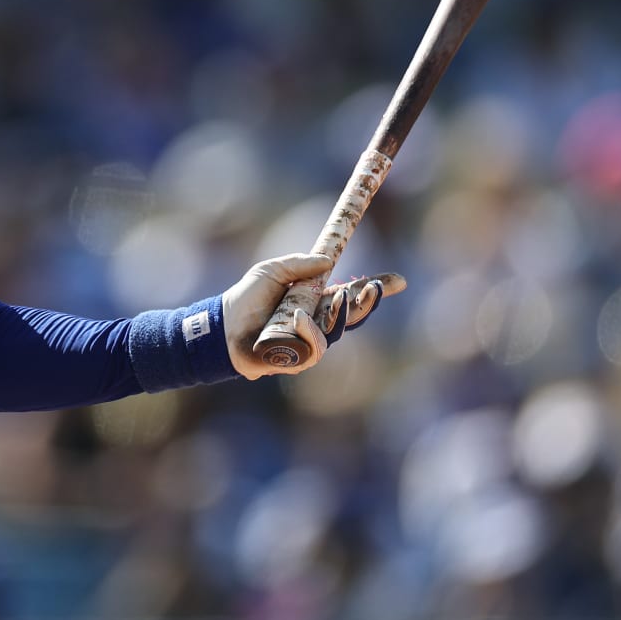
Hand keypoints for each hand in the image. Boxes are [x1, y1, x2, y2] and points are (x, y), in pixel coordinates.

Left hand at [222, 255, 404, 378]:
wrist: (222, 325)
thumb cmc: (246, 299)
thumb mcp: (272, 271)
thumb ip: (299, 264)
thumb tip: (328, 260)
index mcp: (315, 301)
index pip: (352, 296)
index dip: (375, 290)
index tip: (397, 281)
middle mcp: (316, 322)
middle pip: (353, 317)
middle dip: (368, 303)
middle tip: (373, 288)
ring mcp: (308, 342)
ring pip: (337, 332)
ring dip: (339, 315)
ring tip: (334, 297)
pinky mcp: (297, 359)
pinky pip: (314, 348)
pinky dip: (309, 331)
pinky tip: (298, 319)